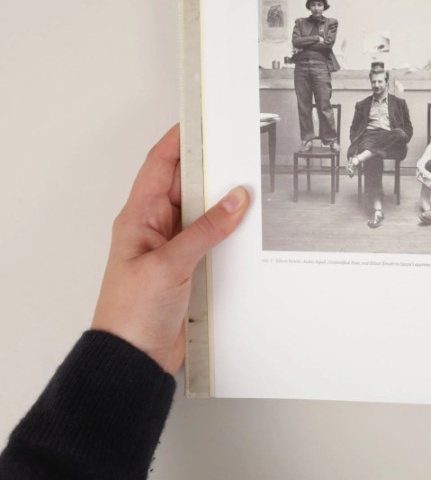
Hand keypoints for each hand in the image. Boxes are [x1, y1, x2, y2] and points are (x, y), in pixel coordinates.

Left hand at [91, 125, 249, 374]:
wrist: (132, 358)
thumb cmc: (131, 314)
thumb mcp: (170, 265)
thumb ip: (205, 230)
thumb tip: (236, 199)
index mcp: (138, 218)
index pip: (160, 165)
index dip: (181, 140)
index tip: (205, 120)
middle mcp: (155, 228)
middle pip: (187, 184)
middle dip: (213, 167)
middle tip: (240, 149)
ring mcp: (173, 248)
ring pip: (204, 211)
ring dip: (226, 202)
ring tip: (252, 186)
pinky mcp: (189, 268)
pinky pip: (214, 239)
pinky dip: (231, 230)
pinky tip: (248, 228)